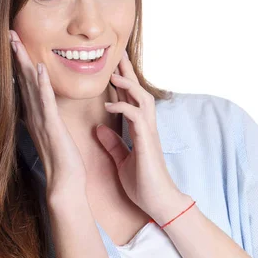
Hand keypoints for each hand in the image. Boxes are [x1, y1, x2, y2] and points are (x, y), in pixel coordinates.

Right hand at [10, 30, 86, 197]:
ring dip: (24, 62)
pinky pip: (46, 101)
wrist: (65, 184)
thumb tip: (40, 110)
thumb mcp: (53, 136)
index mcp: (36, 115)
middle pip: (23, 79)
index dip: (20, 62)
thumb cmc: (63, 161)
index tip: (15, 43)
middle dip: (17, 55)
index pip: (25, 83)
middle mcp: (34, 115)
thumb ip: (46, 119)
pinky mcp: (51, 127)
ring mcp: (41, 120)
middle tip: (9, 33)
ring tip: (17, 41)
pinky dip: (42, 84)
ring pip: (30, 85)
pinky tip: (40, 68)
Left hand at [96, 51, 183, 223]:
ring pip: (143, 98)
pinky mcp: (147, 142)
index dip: (122, 82)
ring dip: (128, 85)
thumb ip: (112, 144)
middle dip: (128, 72)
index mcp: (139, 129)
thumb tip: (98, 129)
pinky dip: (123, 108)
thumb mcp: (122, 161)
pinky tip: (109, 106)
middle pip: (139, 91)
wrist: (159, 203)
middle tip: (116, 54)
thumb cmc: (143, 184)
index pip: (131, 99)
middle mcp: (146, 126)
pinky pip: (137, 117)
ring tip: (112, 75)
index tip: (111, 66)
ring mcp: (149, 133)